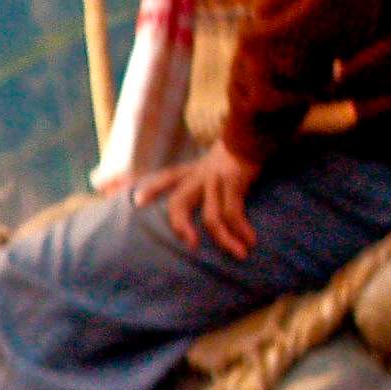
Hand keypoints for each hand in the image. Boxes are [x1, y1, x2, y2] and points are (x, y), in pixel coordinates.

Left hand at [135, 149, 258, 258]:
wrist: (252, 135)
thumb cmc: (231, 156)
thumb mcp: (208, 164)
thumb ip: (197, 180)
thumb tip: (191, 197)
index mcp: (190, 171)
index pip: (166, 179)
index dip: (152, 190)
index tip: (138, 202)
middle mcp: (198, 176)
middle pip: (179, 203)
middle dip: (180, 225)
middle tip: (190, 245)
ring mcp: (214, 180)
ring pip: (211, 217)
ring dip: (225, 239)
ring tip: (239, 254)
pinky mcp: (233, 182)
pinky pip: (234, 212)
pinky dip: (241, 229)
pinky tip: (250, 240)